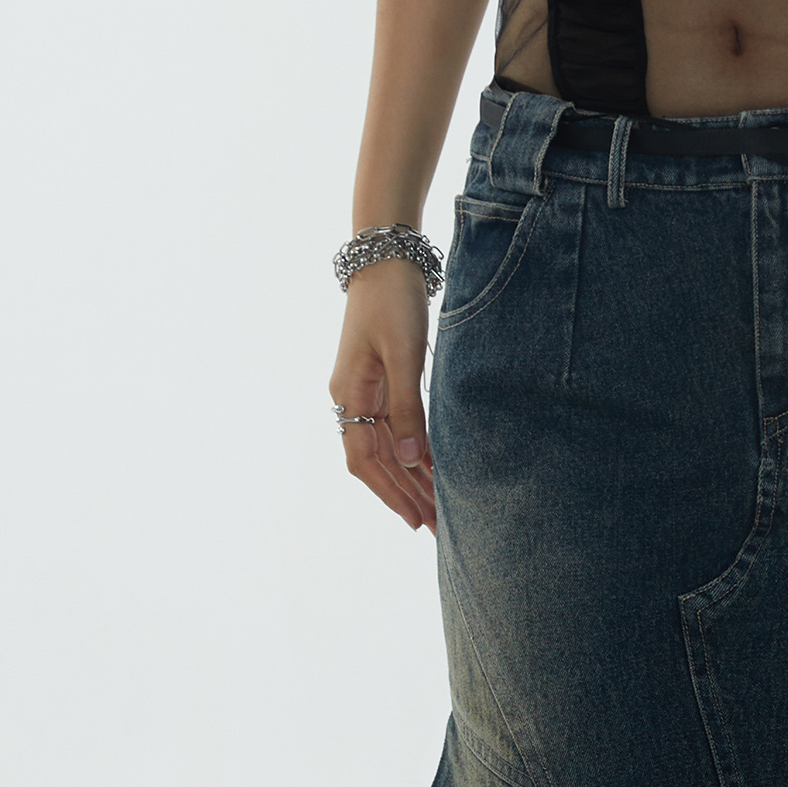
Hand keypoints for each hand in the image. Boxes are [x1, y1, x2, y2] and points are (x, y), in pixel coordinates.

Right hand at [329, 262, 435, 532]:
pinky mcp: (381, 381)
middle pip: (377, 460)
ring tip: (437, 507)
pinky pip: (394, 427)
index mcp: (349, 395)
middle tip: (435, 526)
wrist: (386, 260)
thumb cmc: (393, 302)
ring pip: (387, 447)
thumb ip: (407, 409)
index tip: (413, 519)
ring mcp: (365, 391)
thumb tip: (411, 460)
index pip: (364, 460)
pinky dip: (414, 450)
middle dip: (405, 494)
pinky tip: (433, 469)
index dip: (389, 492)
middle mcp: (351, 398)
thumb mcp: (403, 355)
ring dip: (411, 477)